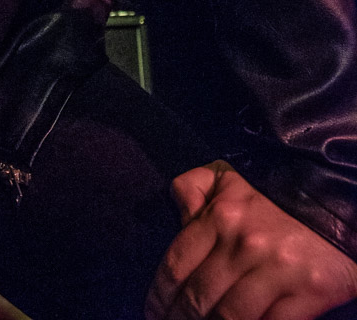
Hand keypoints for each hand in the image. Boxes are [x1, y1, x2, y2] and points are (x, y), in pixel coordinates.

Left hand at [146, 160, 356, 319]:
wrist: (335, 210)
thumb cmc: (275, 201)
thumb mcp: (231, 182)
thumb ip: (196, 187)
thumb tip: (176, 205)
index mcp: (222, 215)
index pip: (176, 265)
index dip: (159, 296)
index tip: (153, 312)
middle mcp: (245, 243)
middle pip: (197, 298)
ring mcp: (276, 271)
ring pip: (228, 318)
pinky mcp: (306, 294)